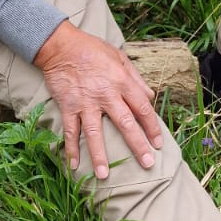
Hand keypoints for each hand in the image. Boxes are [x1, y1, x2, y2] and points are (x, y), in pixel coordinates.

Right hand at [33, 22, 163, 179]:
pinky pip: (70, 131)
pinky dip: (71, 149)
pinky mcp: (68, 106)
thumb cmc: (93, 49)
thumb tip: (150, 97)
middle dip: (137, 145)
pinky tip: (74, 166)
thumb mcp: (120, 57)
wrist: (61, 45)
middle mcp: (105, 94)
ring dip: (99, 155)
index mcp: (121, 81)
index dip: (152, 127)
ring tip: (104, 175)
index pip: (142, 107)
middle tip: (147, 164)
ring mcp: (85, 102)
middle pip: (125, 123)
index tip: (158, 143)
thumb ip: (136, 78)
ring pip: (94, 133)